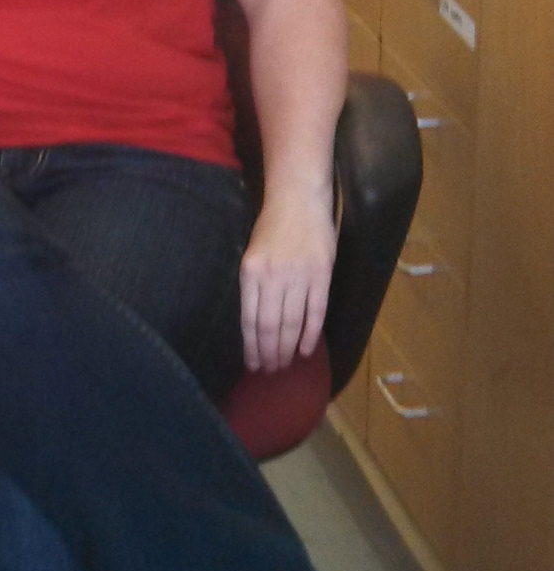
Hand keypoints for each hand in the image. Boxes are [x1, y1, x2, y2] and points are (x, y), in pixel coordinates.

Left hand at [240, 179, 337, 372]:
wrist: (299, 199)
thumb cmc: (271, 228)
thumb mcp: (251, 254)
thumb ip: (253, 286)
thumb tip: (253, 324)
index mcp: (251, 273)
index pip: (250, 320)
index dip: (251, 346)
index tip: (252, 364)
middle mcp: (273, 277)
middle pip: (270, 326)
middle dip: (269, 353)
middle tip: (269, 371)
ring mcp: (299, 277)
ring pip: (293, 323)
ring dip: (288, 348)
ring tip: (284, 365)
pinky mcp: (322, 275)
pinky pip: (316, 312)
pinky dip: (311, 334)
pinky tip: (306, 350)